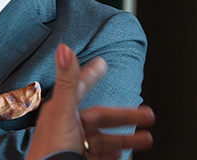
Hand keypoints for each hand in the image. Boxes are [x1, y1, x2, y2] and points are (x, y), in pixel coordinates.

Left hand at [27, 43, 153, 159]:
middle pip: (101, 117)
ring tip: (145, 139)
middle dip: (125, 115)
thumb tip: (64, 48)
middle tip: (147, 114)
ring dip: (125, 138)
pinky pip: (97, 155)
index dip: (91, 74)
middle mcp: (67, 126)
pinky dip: (111, 153)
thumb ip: (67, 81)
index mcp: (62, 110)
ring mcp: (72, 145)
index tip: (101, 63)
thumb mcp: (63, 111)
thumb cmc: (50, 149)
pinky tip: (120, 155)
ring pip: (103, 139)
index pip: (80, 86)